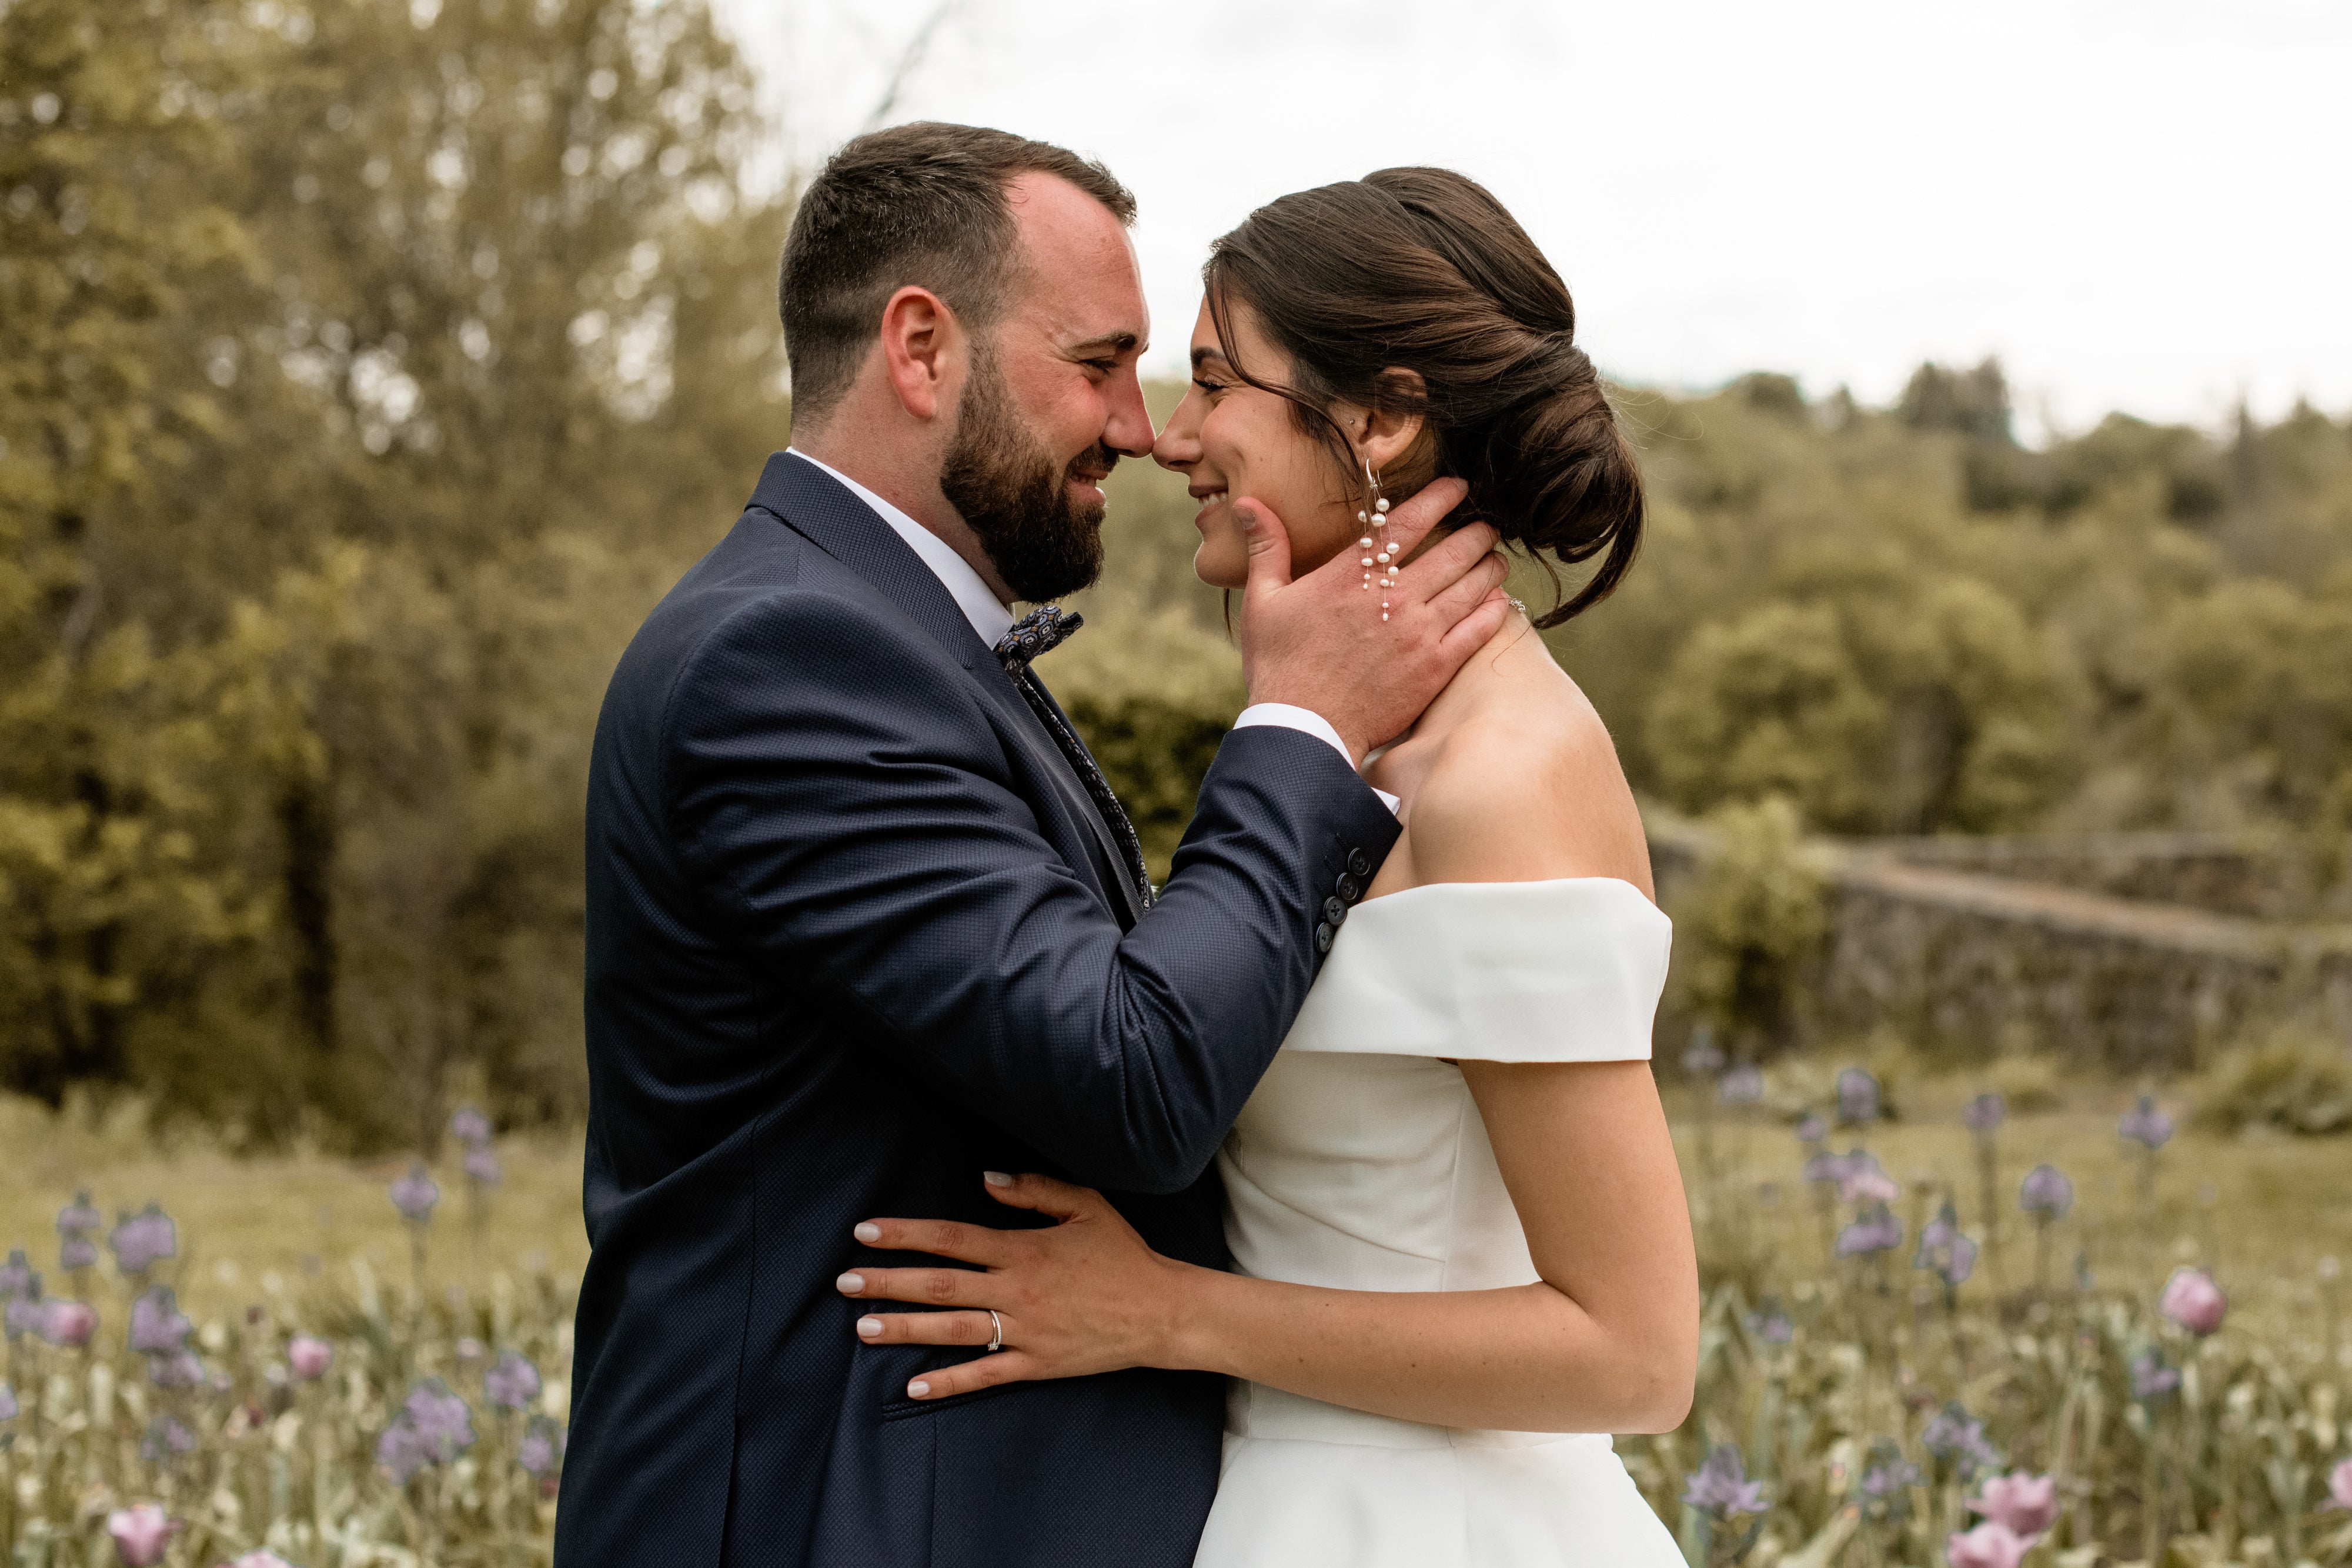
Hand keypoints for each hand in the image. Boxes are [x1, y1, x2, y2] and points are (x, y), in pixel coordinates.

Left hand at [835, 1172, 1199, 1400]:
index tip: (867, 1232)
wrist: (1160, 1311)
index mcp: (1023, 1249)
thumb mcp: (1085, 1206)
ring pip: (953, 1331)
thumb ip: (1034, 1190)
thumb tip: (985, 1180)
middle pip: (940, 1285)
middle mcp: (1016, 1290)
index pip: (952, 1238)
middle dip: (888, 1283)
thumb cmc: (1122, 1255)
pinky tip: (913, 1386)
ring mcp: (1024, 1331)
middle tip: (845, 1281)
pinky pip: (984, 1375)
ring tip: (862, 1326)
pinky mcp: (1035, 1364)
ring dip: (905, 1329)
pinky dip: (948, 1382)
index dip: (906, 1234)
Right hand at [1234, 476, 1511, 761]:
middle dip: (1476, 532)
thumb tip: (1247, 502)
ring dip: (1489, 567)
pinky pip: (1477, 631)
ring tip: (1496, 558)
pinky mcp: (1435, 668)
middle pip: (1452, 551)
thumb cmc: (1279, 666)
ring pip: (1471, 587)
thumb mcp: (1262, 602)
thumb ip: (1266, 548)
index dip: (1439, 498)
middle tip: (1487, 525)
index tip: (1457, 486)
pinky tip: (1499, 600)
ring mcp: (1419, 634)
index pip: (1407, 522)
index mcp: (1353, 576)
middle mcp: (1393, 598)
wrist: (1303, 729)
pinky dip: (1493, 611)